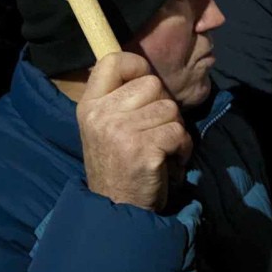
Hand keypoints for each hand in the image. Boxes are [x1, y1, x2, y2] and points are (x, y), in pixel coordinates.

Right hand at [76, 52, 191, 210]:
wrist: (116, 210)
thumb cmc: (117, 165)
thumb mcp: (104, 126)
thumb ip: (119, 98)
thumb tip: (144, 69)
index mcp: (89, 105)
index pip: (114, 60)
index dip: (137, 67)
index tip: (143, 88)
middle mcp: (101, 115)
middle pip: (152, 84)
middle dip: (162, 105)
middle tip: (153, 131)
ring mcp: (121, 132)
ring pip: (169, 108)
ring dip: (174, 129)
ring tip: (159, 148)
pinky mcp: (143, 150)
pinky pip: (178, 131)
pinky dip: (181, 147)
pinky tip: (168, 161)